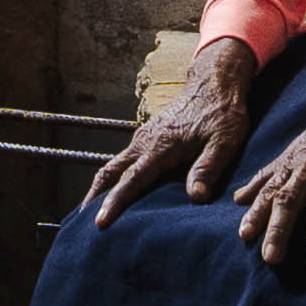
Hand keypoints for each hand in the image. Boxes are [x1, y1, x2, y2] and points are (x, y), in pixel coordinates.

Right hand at [86, 40, 259, 223]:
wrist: (215, 82)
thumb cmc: (221, 113)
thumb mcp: (223, 142)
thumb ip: (207, 168)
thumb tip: (194, 198)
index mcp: (161, 146)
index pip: (131, 179)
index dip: (115, 202)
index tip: (100, 222)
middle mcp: (145, 141)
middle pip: (110, 171)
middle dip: (95, 197)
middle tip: (82, 224)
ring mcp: (144, 137)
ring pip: (114, 165)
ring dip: (101, 187)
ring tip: (92, 212)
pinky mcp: (148, 136)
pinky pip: (123, 159)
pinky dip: (113, 177)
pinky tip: (116, 190)